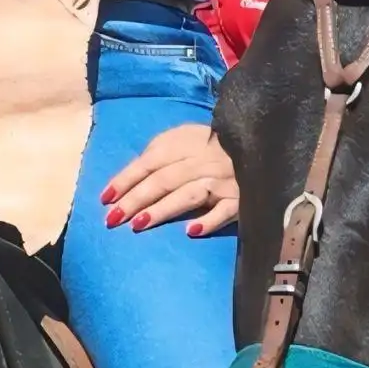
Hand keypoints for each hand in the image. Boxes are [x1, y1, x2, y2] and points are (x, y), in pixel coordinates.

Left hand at [99, 122, 241, 236]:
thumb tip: (135, 173)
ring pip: (189, 194)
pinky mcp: (243, 198)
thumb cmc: (215, 144)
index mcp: (187, 142)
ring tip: (139, 225)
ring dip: (163, 209)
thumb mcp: (187, 136)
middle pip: (164, 179)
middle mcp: (204, 160)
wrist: (263, 142)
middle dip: (136, 199)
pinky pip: (226, 211)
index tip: (106, 198)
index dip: (127, 178)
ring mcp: (224, 180)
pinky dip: (209, 220)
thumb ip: (162, 151)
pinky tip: (191, 231)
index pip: (151, 161)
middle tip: (113, 218)